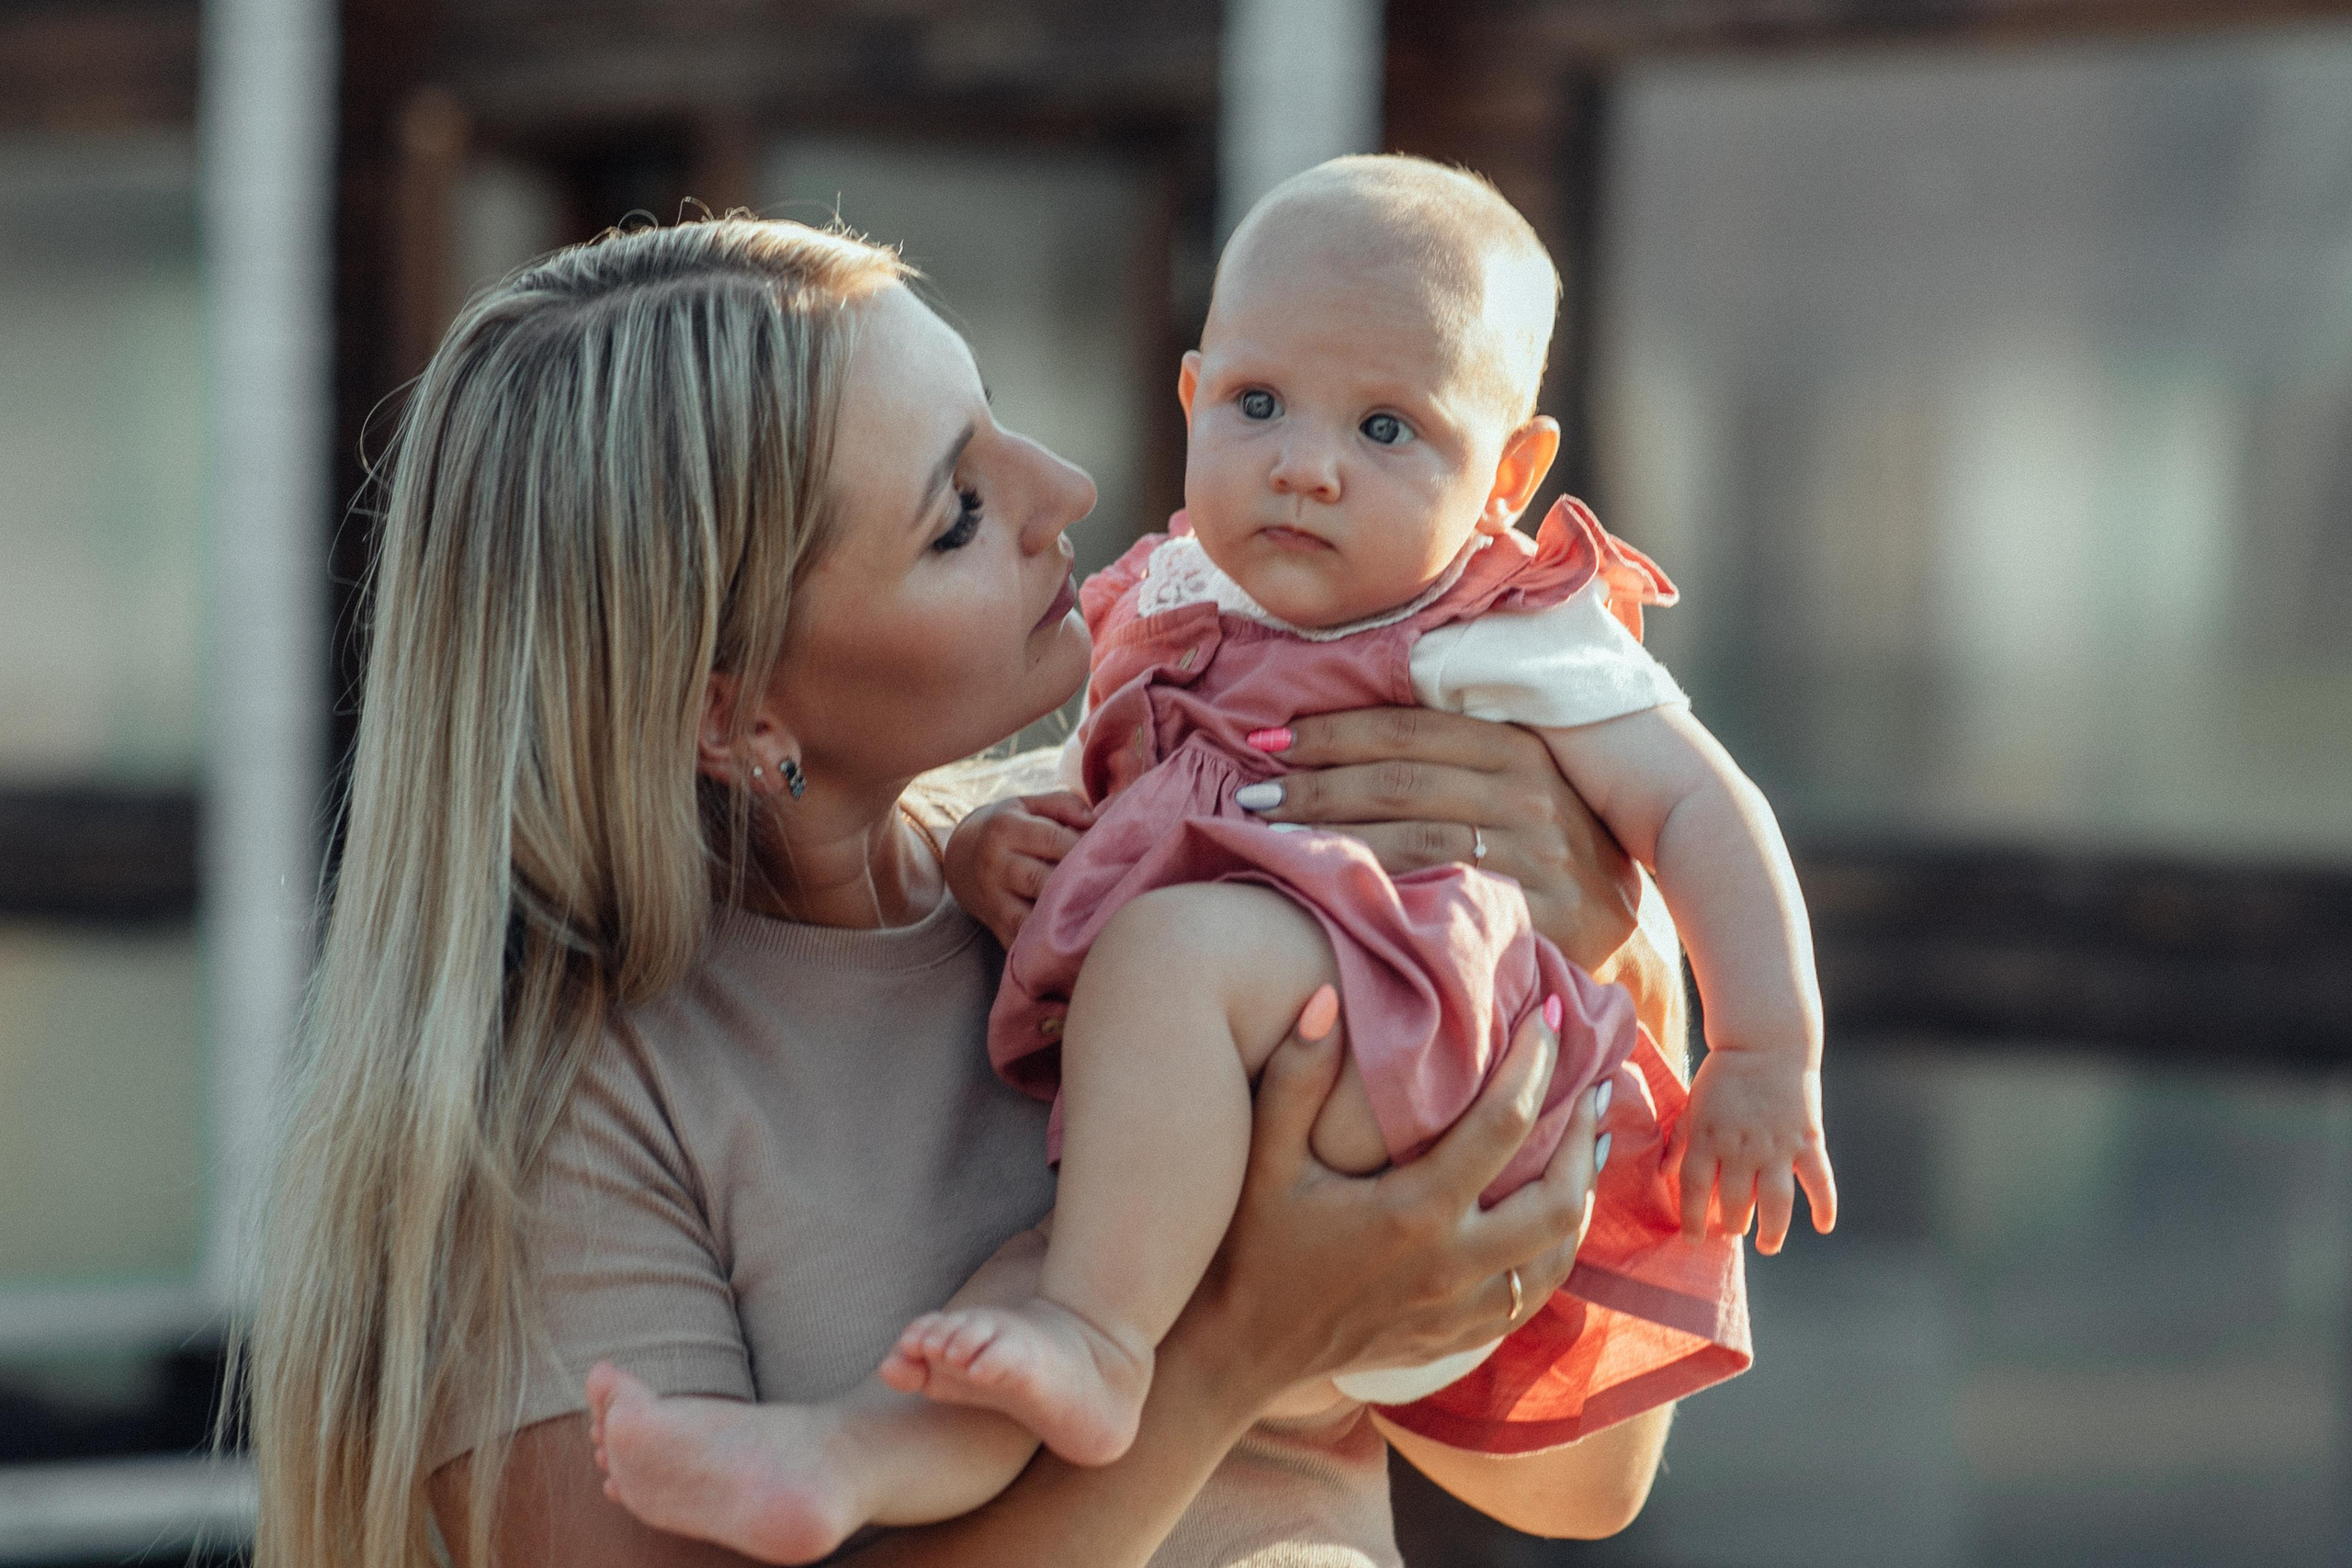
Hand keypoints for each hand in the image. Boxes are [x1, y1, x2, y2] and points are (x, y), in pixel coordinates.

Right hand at [943, 790, 1094, 946]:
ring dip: (1061, 919)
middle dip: (1077, 884)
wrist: (959, 857)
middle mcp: (994, 864)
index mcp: (1005, 829)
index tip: (1111, 852)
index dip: (1085, 847)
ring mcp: (992, 899)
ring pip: (1030, 917)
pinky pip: (1022, 942)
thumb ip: (1063, 804)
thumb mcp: (1027, 804)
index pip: (1053, 839)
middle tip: (1109, 885)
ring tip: (1094, 916)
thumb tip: (1093, 822)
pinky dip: (1047, 945)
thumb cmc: (1005, 827)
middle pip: (1041, 880)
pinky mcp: (995, 925)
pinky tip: (1072, 939)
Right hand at [1184, 992, 1603, 1400]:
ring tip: (1592, 1145)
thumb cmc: (1249, 1245)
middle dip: (1584, 1137)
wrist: (1240, 1348)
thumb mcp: (1263, 1159)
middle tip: (1597, 1085)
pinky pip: (1533, 1296)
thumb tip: (1325, 998)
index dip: (1534, 1065)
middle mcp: (1451, 1265)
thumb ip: (1294, 1078)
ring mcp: (1459, 1309)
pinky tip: (1556, 1219)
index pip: (1502, 1126)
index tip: (1549, 1016)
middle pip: (1556, 1199)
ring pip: (1557, 1254)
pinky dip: (1556, 1251)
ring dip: (1582, 1196)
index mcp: (1413, 1212)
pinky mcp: (1457, 1337)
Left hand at [1243, 708, 1641, 972]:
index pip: (1409, 730)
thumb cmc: (1542, 848)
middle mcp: (1533, 796)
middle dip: (1315, 784)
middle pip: (1400, 782)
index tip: (1268, 739)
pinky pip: (1442, 901)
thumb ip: (1446, 758)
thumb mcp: (1514, 787)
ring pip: (1412, 839)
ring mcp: (1540, 859)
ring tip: (1266, 837)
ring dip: (1331, 836)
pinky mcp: (1541, 918)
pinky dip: (1378, 893)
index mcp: (1520, 749)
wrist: (1619, 928)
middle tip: (1250, 792)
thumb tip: (1331, 733)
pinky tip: (1328, 891)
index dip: (1332, 731)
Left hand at [1671, 1049, 1836, 1253]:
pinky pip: (1819, 1181)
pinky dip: (1824, 1205)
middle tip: (1733, 1230)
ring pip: (1775, 1202)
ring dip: (1772, 1230)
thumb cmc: (1724, 1073)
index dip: (1692, 1219)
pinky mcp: (1808, 1140)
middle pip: (1735, 1201)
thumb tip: (1664, 1174)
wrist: (1765, 1040)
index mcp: (1707, 1137)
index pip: (1694, 1189)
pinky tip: (1822, 1226)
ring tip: (1767, 1245)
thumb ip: (1680, 1140)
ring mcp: (1777, 1146)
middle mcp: (1741, 1147)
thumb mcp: (1693, 1103)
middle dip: (1732, 1223)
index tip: (1693, 1240)